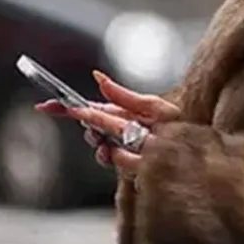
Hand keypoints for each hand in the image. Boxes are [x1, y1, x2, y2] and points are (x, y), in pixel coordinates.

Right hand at [36, 71, 179, 173]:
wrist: (196, 150)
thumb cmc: (180, 125)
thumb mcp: (154, 106)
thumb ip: (124, 96)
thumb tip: (98, 77)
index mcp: (122, 114)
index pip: (90, 109)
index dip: (67, 108)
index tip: (46, 106)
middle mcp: (119, 132)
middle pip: (90, 128)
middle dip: (87, 125)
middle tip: (92, 125)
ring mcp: (124, 150)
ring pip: (99, 147)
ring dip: (100, 142)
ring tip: (110, 141)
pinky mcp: (131, 167)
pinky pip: (115, 160)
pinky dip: (114, 155)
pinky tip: (119, 152)